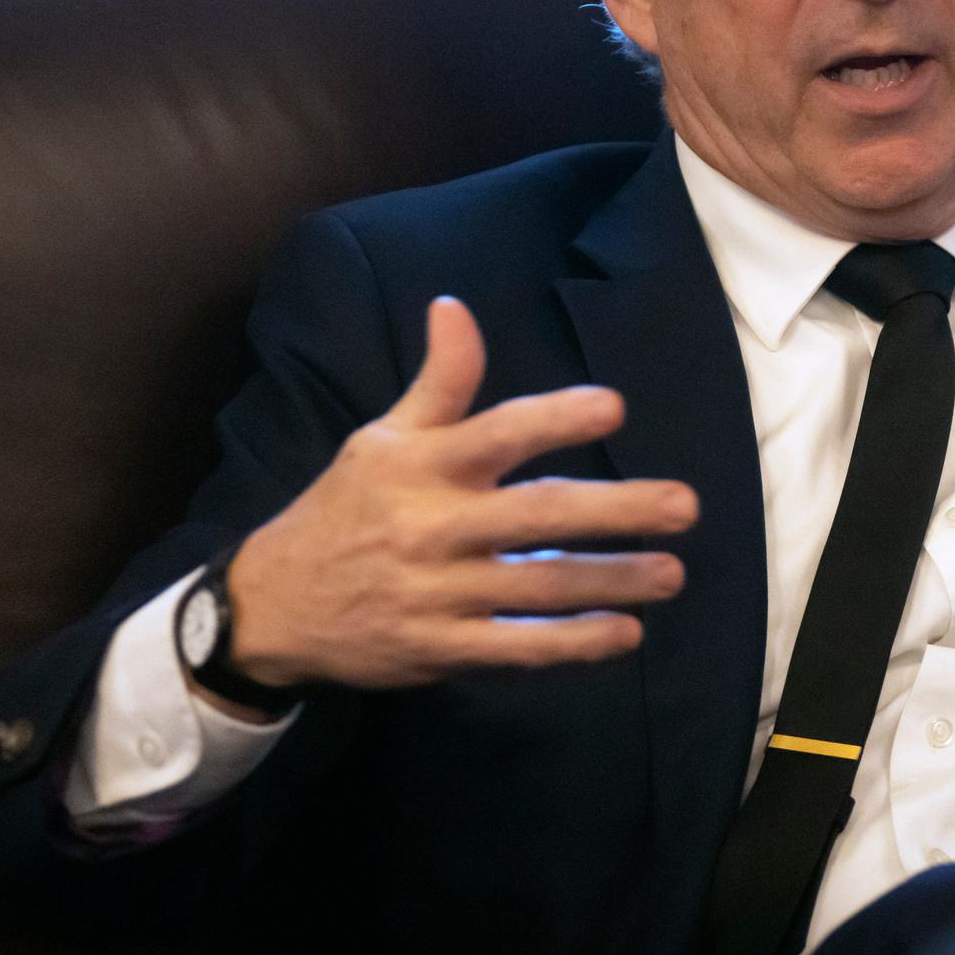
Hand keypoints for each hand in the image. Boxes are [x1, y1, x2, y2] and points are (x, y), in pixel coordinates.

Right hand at [219, 296, 697, 695]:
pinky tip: (625, 634)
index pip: (497, 434)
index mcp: (422, 467)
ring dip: (611, 581)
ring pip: (538, 587)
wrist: (270, 606)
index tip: (614, 408)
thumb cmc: (344, 510)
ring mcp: (436, 593)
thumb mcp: (382, 439)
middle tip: (683, 505)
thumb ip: (438, 382)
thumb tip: (455, 305)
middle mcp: (432, 527)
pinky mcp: (438, 649)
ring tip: (672, 572)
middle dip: (615, 510)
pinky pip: (515, 647)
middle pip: (537, 515)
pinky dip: (571, 644)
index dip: (554, 419)